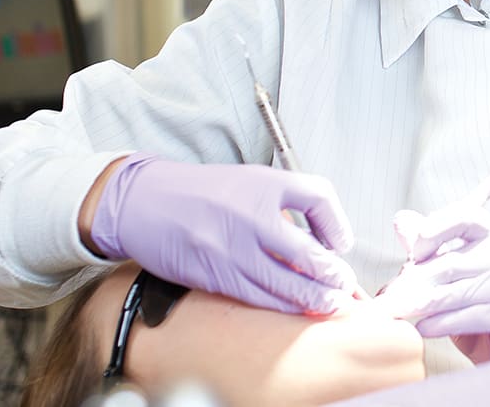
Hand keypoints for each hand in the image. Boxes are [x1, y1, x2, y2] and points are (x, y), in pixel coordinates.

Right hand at [88, 154, 358, 313]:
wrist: (145, 202)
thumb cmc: (203, 192)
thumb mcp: (250, 182)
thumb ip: (286, 206)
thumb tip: (323, 241)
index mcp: (263, 184)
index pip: (318, 197)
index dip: (338, 223)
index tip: (341, 243)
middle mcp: (250, 215)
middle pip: (308, 253)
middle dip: (332, 275)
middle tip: (344, 283)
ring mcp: (231, 249)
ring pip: (284, 283)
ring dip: (312, 297)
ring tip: (329, 302)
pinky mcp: (213, 275)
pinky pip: (256, 296)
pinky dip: (281, 304)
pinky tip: (295, 307)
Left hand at [376, 205, 489, 360]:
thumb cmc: (489, 305)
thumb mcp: (461, 274)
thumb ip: (434, 248)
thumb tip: (403, 221)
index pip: (470, 217)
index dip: (440, 226)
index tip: (417, 242)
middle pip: (453, 263)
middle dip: (414, 281)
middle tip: (390, 294)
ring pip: (455, 293)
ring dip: (419, 304)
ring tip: (397, 311)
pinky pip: (465, 318)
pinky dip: (439, 324)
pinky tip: (424, 328)